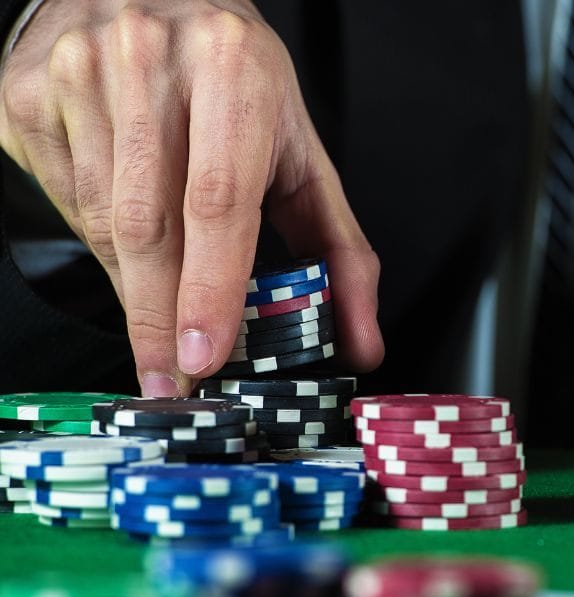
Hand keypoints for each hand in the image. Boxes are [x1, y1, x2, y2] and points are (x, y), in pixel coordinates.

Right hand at [0, 0, 383, 395]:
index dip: (208, 289)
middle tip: (172, 381)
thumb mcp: (301, 152)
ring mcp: (78, 72)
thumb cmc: (236, 82)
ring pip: (99, 220)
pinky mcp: (28, 93)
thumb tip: (362, 341)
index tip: (203, 356)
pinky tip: (129, 245)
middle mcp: (149, 60)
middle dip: (159, 318)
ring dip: (134, 287)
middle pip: (148, 223)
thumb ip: (339, 248)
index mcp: (233, 69)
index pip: (218, 200)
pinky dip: (100, 245)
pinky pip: (63, 200)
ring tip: (160, 314)